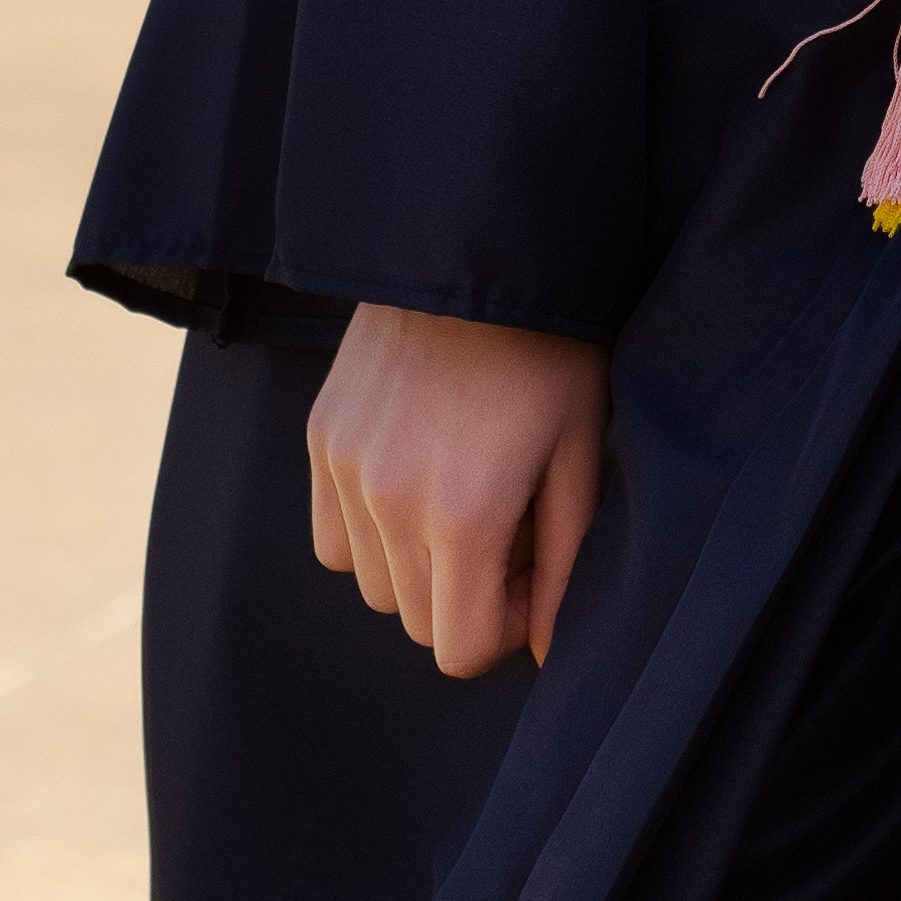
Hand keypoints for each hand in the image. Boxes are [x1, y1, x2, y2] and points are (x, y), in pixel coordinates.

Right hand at [307, 305, 609, 677]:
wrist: (475, 249)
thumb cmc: (550, 353)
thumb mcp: (580, 457)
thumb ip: (562, 565)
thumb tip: (543, 650)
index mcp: (462, 514)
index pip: (458, 649)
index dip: (504, 627)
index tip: (531, 569)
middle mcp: (386, 502)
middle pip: (416, 622)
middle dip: (467, 598)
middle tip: (509, 528)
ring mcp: (343, 469)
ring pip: (371, 585)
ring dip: (418, 567)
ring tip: (464, 499)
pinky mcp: (319, 439)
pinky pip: (333, 538)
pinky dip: (371, 534)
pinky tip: (416, 482)